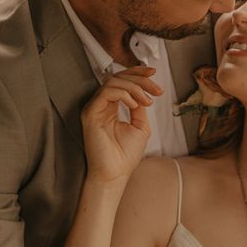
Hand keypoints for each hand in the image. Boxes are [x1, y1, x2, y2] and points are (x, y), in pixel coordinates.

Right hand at [81, 66, 161, 183]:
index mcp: (111, 107)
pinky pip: (106, 93)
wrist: (115, 173)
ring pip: (112, 82)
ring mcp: (94, 108)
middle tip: (156, 89)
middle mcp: (101, 105)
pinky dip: (123, 94)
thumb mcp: (141, 126)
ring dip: (134, 87)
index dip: (137, 73)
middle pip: (118, 78)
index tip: (154, 74)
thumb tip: (144, 92)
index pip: (122, 82)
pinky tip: (134, 104)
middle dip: (140, 79)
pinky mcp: (90, 113)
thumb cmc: (125, 155)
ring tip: (146, 100)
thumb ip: (140, 106)